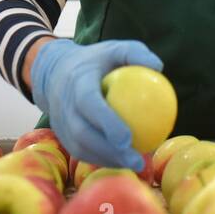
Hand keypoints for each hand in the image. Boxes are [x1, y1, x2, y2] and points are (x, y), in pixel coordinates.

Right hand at [30, 38, 163, 170]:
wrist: (55, 71)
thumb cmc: (95, 61)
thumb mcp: (114, 49)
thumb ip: (135, 53)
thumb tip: (160, 67)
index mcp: (77, 82)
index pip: (89, 104)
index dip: (106, 122)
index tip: (128, 137)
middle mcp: (64, 104)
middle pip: (83, 133)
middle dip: (108, 151)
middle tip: (136, 160)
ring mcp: (59, 122)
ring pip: (80, 147)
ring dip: (106, 160)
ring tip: (134, 165)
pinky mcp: (61, 134)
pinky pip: (80, 151)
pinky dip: (101, 159)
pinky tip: (123, 162)